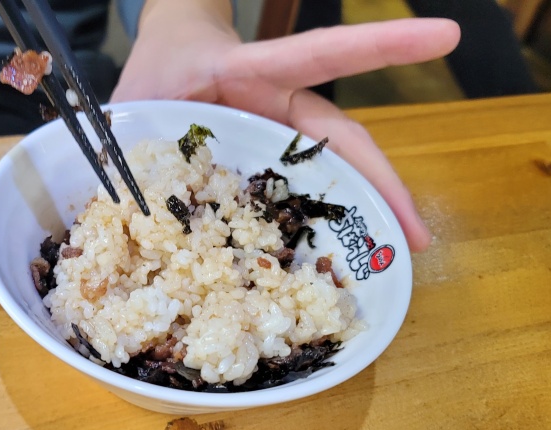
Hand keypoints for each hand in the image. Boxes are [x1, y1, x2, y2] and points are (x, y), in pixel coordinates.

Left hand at [112, 2, 459, 251]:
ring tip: (385, 264)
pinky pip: (293, 204)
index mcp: (254, 74)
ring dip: (357, 219)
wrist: (168, 60)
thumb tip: (106, 182)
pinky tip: (322, 274)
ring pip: (327, 178)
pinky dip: (309, 236)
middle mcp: (280, 110)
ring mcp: (279, 140)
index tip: (444, 35)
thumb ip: (124, 128)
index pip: (322, 54)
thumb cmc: (161, 70)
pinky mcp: (267, 167)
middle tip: (412, 240)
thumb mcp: (140, 90)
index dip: (381, 46)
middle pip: (342, 144)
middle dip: (382, 187)